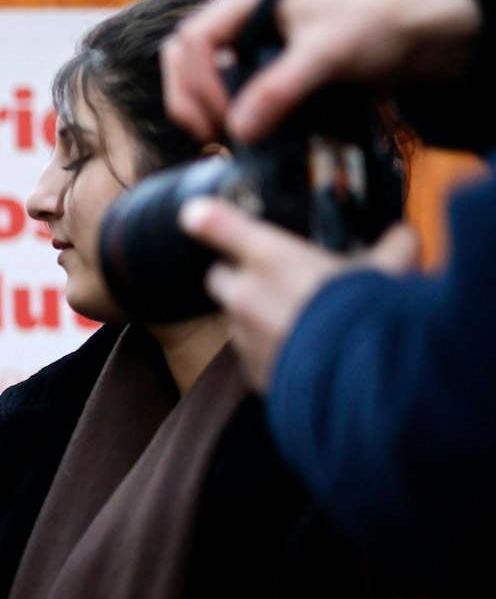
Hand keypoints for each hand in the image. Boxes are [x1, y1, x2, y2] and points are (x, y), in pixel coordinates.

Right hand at [163, 0, 480, 143]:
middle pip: (182, 55)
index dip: (199, 84)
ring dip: (197, 107)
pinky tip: (230, 133)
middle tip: (212, 136)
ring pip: (192, 71)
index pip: (194, 40)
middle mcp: (238, 13)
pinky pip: (214, 85)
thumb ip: (281, 88)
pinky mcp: (254, 62)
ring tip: (219, 139)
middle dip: (189, 98)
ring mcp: (243, 38)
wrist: (411, 38)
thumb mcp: (329, 55)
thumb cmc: (374, 31)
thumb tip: (238, 131)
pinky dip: (214, 110)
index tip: (225, 122)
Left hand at [179, 196, 419, 389]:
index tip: (195, 216)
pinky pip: (251, 356)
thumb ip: (394, 248)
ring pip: (235, 319)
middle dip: (238, 276)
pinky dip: (268, 353)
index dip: (208, 219)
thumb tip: (403, 238)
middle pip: (220, 276)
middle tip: (271, 278)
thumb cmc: (371, 318)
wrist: (362, 382)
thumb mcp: (392, 270)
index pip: (222, 226)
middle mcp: (247, 295)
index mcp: (273, 259)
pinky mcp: (252, 372)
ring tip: (294, 320)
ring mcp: (244, 336)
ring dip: (255, 317)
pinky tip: (299, 354)